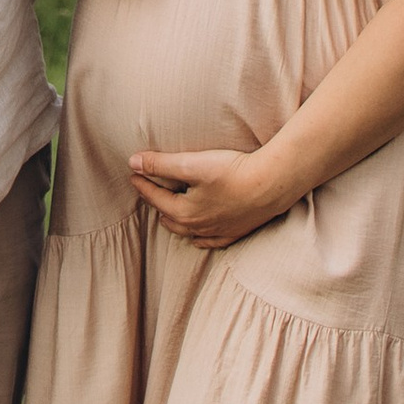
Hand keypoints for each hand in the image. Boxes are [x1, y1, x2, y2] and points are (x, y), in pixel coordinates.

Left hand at [130, 144, 293, 248]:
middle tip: (148, 188)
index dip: (142, 183)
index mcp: (184, 213)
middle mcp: (198, 228)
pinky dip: (198, 236)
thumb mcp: (192, 164)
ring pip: (187, 231)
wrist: (271, 186)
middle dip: (156, 202)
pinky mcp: (234, 233)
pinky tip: (198, 235)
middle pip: (169, 216)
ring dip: (175, 219)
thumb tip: (133, 163)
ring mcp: (217, 232)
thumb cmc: (232, 172)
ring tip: (167, 209)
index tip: (133, 173)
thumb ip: (161, 164)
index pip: (155, 197)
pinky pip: (209, 240)